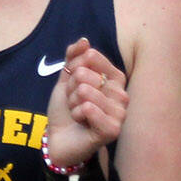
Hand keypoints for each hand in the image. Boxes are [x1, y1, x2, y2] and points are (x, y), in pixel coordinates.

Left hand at [43, 38, 128, 172]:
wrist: (58, 139)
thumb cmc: (66, 109)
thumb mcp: (66, 79)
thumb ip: (73, 57)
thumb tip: (84, 41)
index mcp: (115, 78)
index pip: (90, 56)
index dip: (73, 68)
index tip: (74, 85)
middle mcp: (122, 94)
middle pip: (85, 74)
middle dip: (71, 89)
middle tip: (75, 104)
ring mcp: (120, 112)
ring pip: (85, 91)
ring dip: (73, 103)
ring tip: (77, 113)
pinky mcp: (114, 129)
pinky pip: (88, 108)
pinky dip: (77, 114)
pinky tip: (82, 123)